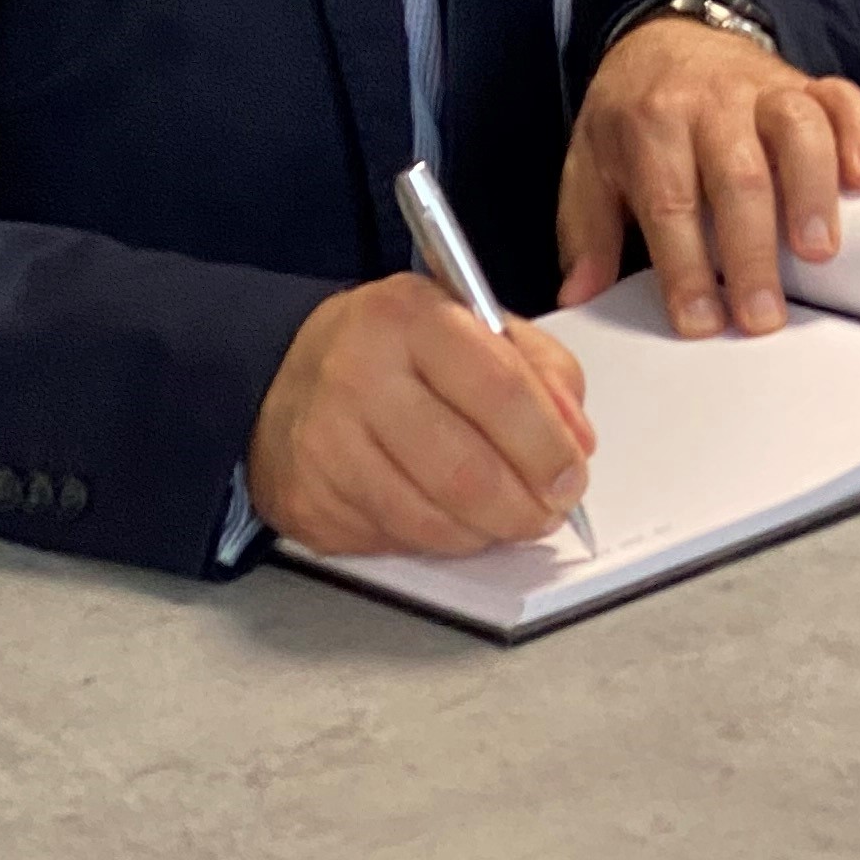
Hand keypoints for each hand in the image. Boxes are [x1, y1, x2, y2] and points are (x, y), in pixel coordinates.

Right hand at [247, 275, 593, 558]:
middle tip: (550, 511)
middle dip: (524, 506)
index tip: (573, 473)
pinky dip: (440, 541)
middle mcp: (360, 377)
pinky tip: (453, 519)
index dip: (547, 444)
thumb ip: (537, 369)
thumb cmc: (393, 349)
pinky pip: (397, 542)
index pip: (498, 389)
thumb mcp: (468, 323)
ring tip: (509, 517)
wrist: (283, 375)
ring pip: (433, 521)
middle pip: (466, 471)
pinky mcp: (309, 502)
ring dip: (488, 532)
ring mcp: (327, 445)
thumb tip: (576, 440)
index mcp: (409, 317)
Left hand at [555, 15, 859, 335]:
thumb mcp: (588, 165)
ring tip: (820, 251)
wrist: (665, 37)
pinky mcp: (805, 82)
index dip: (684, 267)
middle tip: (763, 315)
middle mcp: (709, 102)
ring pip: (796, 129)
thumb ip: (586, 232)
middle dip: (751, 250)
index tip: (701, 322)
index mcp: (649, 124)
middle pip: (737, 175)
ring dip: (812, 190)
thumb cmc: (631, 117)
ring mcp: (763, 89)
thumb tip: (579, 296)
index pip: (668, 202)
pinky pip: (842, 97)